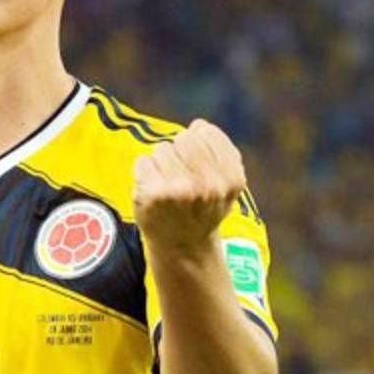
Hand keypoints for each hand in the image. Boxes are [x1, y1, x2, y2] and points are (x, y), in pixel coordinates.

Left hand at [132, 120, 246, 257]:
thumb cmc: (203, 208)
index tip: (198, 164)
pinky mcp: (154, 194)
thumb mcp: (226, 183)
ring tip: (168, 187)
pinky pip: (143, 161)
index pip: (205, 132)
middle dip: (178, 151)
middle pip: (183, 138)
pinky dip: (144, 173)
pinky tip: (153, 192)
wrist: (183, 247)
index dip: (198, 142)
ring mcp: (181, 189)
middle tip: (180, 175)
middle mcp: (209, 184)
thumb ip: (220, 151)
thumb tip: (199, 126)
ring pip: (162, 149)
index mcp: (231, 178)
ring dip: (160, 163)